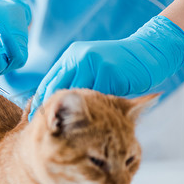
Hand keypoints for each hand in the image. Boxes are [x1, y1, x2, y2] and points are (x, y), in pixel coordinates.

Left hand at [29, 16, 183, 119]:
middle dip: (52, 111)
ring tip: (67, 131)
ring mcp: (94, 64)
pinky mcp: (109, 74)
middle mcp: (80, 58)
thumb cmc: (117, 65)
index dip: (42, 102)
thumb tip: (52, 104)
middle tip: (47, 129)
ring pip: (77, 97)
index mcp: (72, 56)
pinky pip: (96, 99)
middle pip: (58, 90)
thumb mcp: (89, 65)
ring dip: (73, 115)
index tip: (36, 119)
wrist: (147, 52)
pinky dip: (94, 112)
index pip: (50, 82)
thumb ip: (74, 79)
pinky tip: (91, 122)